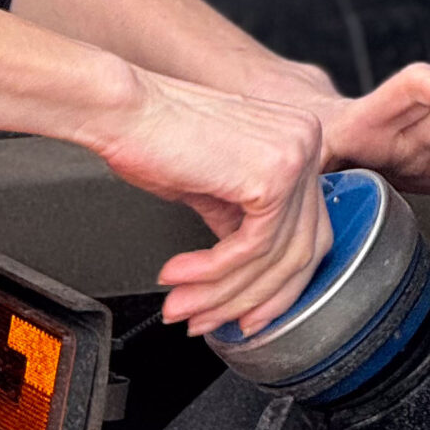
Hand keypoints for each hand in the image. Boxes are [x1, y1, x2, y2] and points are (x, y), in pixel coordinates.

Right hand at [81, 70, 332, 337]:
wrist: (121, 107)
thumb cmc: (153, 133)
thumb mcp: (215, 183)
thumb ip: (243, 219)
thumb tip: (252, 266)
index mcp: (299, 137)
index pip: (308, 232)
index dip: (275, 287)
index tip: (244, 314)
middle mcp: (307, 141)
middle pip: (300, 251)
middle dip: (251, 299)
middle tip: (213, 322)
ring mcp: (295, 155)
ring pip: (273, 258)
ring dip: (222, 293)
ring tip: (183, 305)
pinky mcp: (272, 174)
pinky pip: (251, 249)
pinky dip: (213, 273)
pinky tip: (181, 276)